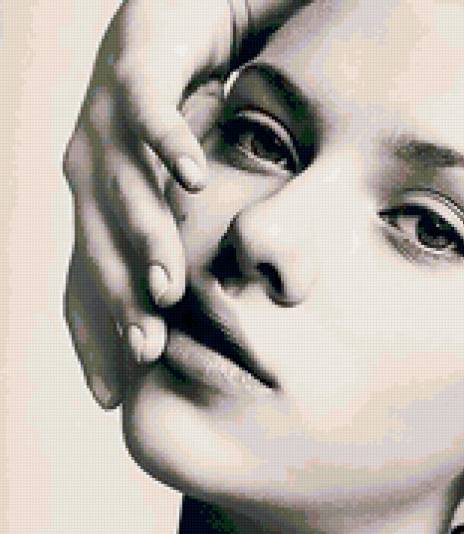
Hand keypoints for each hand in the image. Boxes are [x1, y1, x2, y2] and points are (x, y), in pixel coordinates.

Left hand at [63, 0, 308, 406]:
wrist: (172, 21)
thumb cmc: (180, 119)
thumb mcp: (178, 199)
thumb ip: (184, 253)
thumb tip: (208, 319)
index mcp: (98, 210)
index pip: (87, 285)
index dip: (94, 340)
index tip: (111, 397)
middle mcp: (90, 173)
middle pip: (102, 250)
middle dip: (123, 303)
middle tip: (150, 352)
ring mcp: (105, 123)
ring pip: (123, 191)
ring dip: (147, 240)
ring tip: (170, 286)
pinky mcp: (135, 73)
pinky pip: (150, 112)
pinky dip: (170, 144)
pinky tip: (196, 177)